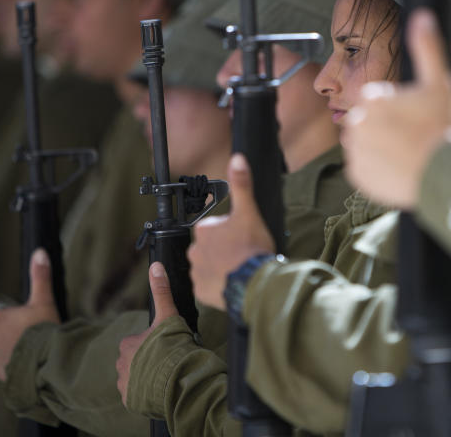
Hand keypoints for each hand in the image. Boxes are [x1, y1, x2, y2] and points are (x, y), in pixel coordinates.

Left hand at [0, 248, 60, 381]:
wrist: (43, 361)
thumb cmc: (43, 328)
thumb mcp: (44, 300)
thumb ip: (40, 276)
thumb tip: (39, 251)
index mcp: (1, 318)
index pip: (7, 315)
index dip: (21, 318)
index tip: (34, 322)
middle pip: (4, 333)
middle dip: (16, 335)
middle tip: (35, 337)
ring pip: (4, 351)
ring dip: (15, 351)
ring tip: (33, 353)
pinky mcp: (0, 373)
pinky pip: (6, 368)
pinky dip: (15, 367)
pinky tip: (29, 366)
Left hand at [116, 262, 178, 406]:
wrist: (177, 381)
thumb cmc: (172, 347)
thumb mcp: (169, 316)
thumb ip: (162, 291)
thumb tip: (156, 265)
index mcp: (127, 345)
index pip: (137, 343)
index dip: (153, 344)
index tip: (166, 347)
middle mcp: (121, 366)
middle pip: (135, 361)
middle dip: (148, 362)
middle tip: (167, 362)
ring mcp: (125, 385)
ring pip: (135, 379)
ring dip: (148, 378)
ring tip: (166, 377)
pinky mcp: (131, 401)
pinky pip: (137, 396)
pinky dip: (147, 394)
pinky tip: (161, 390)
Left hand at [188, 154, 274, 309]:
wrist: (255, 284)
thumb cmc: (252, 248)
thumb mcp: (249, 212)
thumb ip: (242, 185)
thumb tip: (237, 158)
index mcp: (204, 230)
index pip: (214, 228)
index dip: (229, 233)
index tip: (242, 239)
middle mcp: (195, 250)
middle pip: (209, 247)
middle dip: (222, 251)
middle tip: (241, 255)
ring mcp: (197, 273)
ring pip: (208, 266)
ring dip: (220, 268)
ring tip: (238, 270)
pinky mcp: (201, 292)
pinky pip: (207, 286)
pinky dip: (217, 285)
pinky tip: (232, 283)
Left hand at [342, 10, 450, 207]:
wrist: (446, 177)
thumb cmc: (445, 128)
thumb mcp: (440, 83)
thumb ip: (426, 47)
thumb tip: (421, 15)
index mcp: (371, 98)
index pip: (378, 98)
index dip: (399, 107)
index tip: (417, 118)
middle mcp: (356, 124)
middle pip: (369, 120)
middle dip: (387, 126)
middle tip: (414, 136)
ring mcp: (355, 152)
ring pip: (365, 143)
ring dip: (380, 146)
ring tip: (407, 152)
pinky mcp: (357, 177)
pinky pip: (364, 168)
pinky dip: (376, 169)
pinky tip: (398, 168)